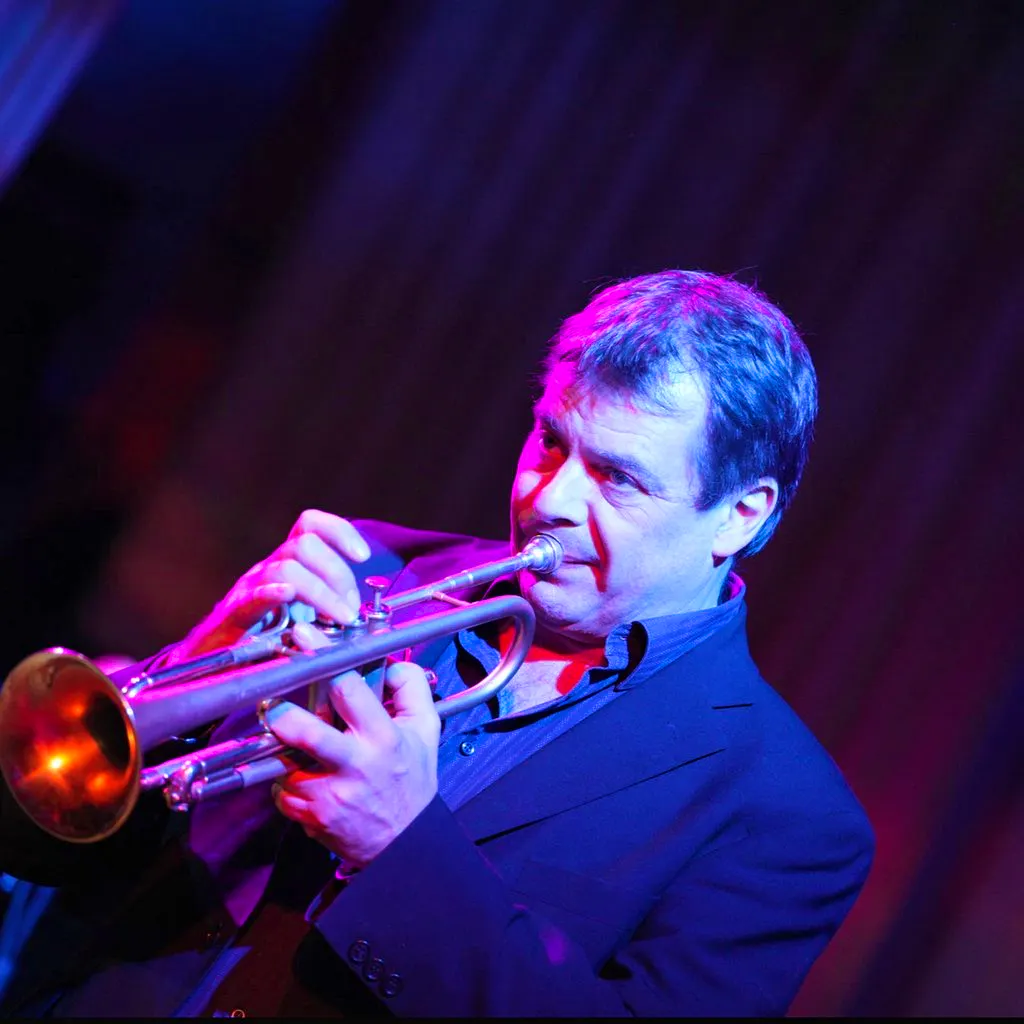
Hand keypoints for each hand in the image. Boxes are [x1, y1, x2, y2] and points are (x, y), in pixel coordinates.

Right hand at [168, 509, 371, 661]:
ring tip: (339, 618)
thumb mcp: (305, 616)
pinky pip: (254, 594)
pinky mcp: (234, 613)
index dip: (340, 531)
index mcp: (289, 563)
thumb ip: (331, 607)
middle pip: (305, 544)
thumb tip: (364, 613)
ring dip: (321, 591)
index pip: (311, 526)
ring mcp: (251, 587)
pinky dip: (273, 592)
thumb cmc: (265, 639)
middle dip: (337, 574)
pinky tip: (288, 596)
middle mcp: (270, 567)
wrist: (213, 661)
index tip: (363, 556)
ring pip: (287, 567)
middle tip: (350, 609)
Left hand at [264, 655, 440, 867]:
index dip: (324, 659)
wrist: (404, 841)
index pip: (349, 689)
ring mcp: (328, 795)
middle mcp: (355, 765)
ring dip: (285, 750)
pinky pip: (282, 790)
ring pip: (286, 761)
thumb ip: (413, 688)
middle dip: (283, 713)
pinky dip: (287, 781)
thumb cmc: (411, 779)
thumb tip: (388, 662)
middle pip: (306, 731)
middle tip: (272, 701)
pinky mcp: (310, 817)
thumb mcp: (426, 730)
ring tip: (292, 743)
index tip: (303, 637)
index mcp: (383, 737)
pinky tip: (304, 777)